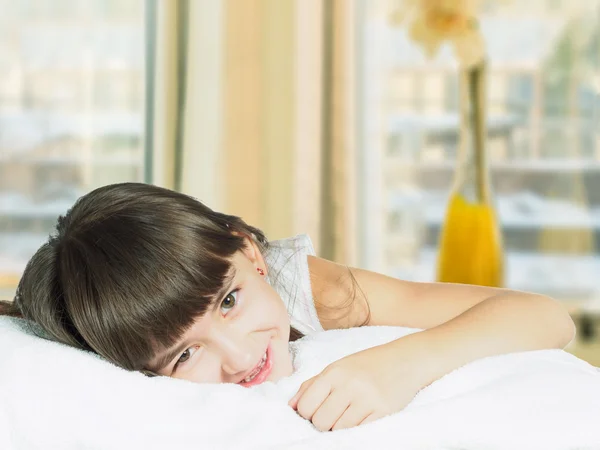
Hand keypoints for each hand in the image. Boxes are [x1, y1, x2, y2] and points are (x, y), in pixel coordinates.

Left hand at [287, 341, 428, 431]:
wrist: (405, 359)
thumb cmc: (367, 364)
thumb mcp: (338, 367)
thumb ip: (312, 384)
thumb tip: (292, 406)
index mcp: (334, 372)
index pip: (306, 406)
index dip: (307, 413)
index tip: (316, 409)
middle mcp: (349, 385)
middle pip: (320, 422)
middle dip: (323, 422)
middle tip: (333, 413)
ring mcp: (367, 399)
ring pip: (338, 429)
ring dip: (339, 427)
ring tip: (347, 414)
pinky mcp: (383, 411)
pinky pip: (359, 431)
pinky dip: (355, 428)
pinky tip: (360, 417)